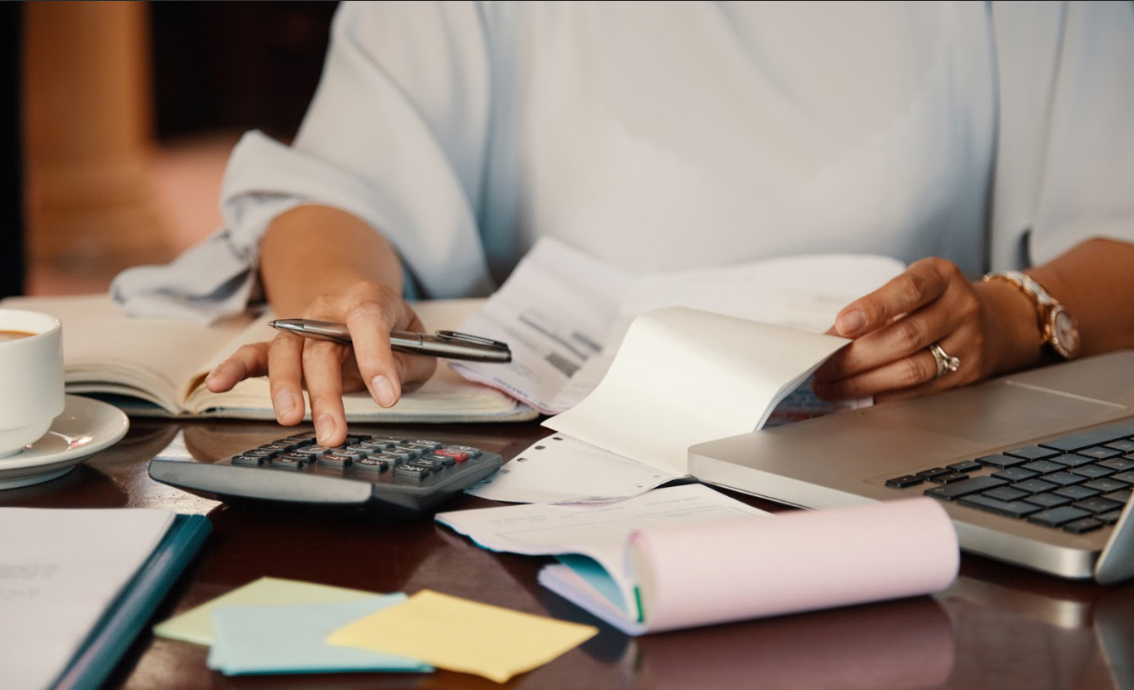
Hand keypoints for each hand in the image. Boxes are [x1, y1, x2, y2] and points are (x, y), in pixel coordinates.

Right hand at [204, 280, 437, 445]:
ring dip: (286, 389)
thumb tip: (388, 383)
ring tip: (291, 420)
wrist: (361, 307)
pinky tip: (218, 383)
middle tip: (334, 431)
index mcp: (368, 300)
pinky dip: (233, 368)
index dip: (376, 357)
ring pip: (287, 354)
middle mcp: (327, 311)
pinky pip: (253, 355)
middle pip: (321, 347)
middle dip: (327, 392)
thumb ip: (408, 362)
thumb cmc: (393, 331)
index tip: (387, 396)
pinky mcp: (281, 346)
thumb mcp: (417, 345)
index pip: (369, 321)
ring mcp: (300, 327)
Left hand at [811, 258, 1011, 403]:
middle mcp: (961, 308)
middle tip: (822, 368)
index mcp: (942, 277)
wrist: (992, 321)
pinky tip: (859, 395)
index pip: (909, 291)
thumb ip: (872, 309)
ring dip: (864, 382)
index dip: (874, 308)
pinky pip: (919, 391)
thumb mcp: (909, 289)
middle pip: (905, 337)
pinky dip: (884, 395)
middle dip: (856, 357)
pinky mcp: (966, 375)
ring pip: (912, 369)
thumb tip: (827, 340)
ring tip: (832, 386)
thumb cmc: (935, 302)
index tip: (842, 324)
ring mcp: (968, 344)